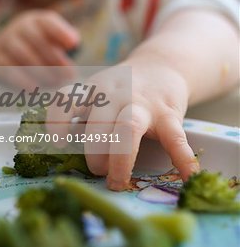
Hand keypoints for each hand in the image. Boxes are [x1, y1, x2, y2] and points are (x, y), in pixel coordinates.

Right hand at [0, 9, 79, 88]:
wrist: (5, 54)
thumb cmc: (38, 50)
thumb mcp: (51, 41)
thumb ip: (64, 40)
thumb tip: (73, 42)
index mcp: (36, 21)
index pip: (48, 22)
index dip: (61, 32)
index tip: (74, 44)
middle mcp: (19, 27)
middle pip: (37, 39)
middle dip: (55, 58)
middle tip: (69, 74)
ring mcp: (4, 41)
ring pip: (22, 53)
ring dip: (41, 70)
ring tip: (55, 82)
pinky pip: (6, 67)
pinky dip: (20, 78)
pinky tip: (33, 88)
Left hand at [46, 57, 199, 190]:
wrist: (162, 66)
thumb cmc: (122, 90)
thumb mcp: (98, 92)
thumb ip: (83, 116)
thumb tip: (63, 151)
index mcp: (93, 89)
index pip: (67, 99)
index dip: (58, 121)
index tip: (58, 142)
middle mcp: (115, 93)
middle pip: (98, 121)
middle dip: (94, 151)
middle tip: (96, 170)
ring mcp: (143, 103)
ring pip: (128, 128)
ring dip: (120, 158)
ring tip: (116, 181)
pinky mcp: (169, 114)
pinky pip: (175, 138)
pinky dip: (182, 159)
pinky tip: (188, 176)